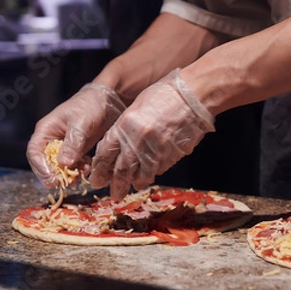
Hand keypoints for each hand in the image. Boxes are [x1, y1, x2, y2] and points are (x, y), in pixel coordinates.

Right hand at [26, 83, 125, 187]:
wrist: (108, 100)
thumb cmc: (90, 106)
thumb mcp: (81, 123)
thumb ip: (72, 143)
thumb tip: (63, 163)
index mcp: (46, 130)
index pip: (34, 152)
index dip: (40, 167)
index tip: (52, 179)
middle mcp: (52, 140)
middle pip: (45, 163)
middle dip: (54, 174)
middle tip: (65, 184)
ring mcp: (65, 146)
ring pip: (60, 167)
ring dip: (69, 174)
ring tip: (80, 176)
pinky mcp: (77, 150)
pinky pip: (74, 165)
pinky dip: (79, 169)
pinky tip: (88, 168)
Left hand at [90, 69, 214, 198]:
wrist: (193, 96)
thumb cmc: (165, 95)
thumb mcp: (137, 107)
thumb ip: (126, 128)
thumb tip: (120, 148)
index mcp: (125, 125)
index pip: (106, 153)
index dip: (100, 169)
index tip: (97, 178)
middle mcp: (138, 140)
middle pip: (122, 170)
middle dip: (116, 185)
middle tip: (114, 194)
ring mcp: (156, 150)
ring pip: (142, 174)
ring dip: (136, 182)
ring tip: (133, 187)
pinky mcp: (172, 155)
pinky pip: (159, 169)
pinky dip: (154, 173)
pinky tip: (152, 173)